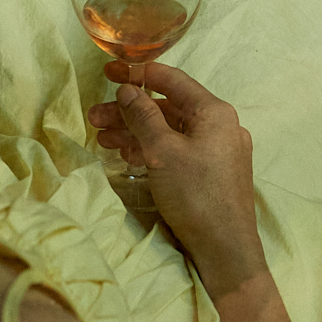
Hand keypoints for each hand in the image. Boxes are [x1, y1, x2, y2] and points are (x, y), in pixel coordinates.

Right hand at [88, 60, 267, 301]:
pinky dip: (152, 150)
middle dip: (129, 111)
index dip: (137, 73)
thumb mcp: (162, 151)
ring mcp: (218, 151)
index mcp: (214, 111)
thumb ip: (143, 116)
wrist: (226, 250)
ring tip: (103, 140)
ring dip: (136, 133)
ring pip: (169, 132)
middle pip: (167, 108)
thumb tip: (128, 89)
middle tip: (94, 118)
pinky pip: (177, 151)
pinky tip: (127, 156)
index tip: (107, 72)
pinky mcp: (212, 173)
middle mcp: (220, 126)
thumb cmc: (195, 194)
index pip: (171, 80)